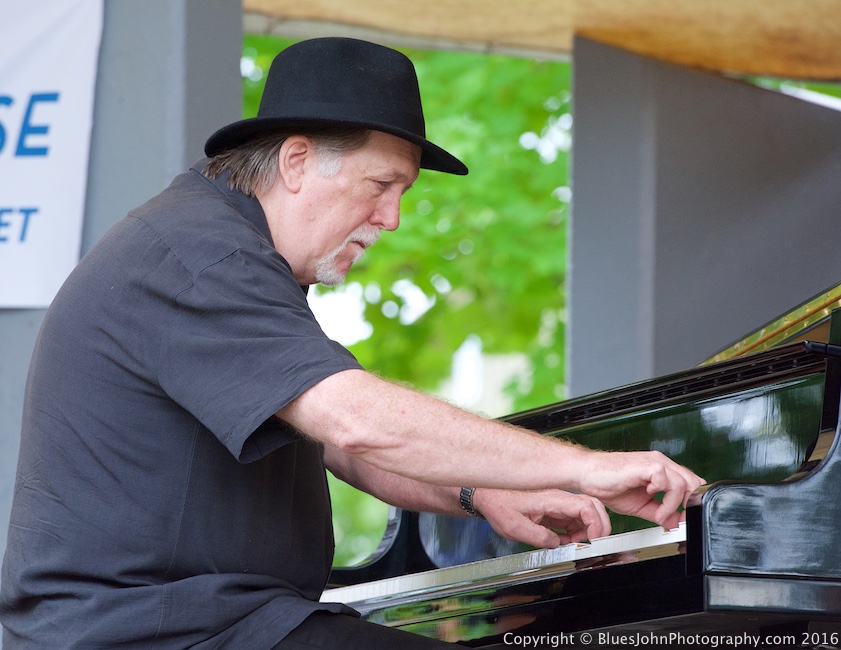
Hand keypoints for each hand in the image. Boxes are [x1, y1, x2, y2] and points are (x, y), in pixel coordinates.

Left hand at [471, 488, 611, 548]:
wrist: (485, 494)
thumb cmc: (497, 503)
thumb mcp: (515, 526)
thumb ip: (539, 537)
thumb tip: (557, 545)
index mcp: (552, 498)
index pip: (587, 506)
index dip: (597, 525)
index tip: (594, 541)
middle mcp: (558, 498)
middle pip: (592, 507)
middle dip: (598, 527)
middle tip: (592, 545)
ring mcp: (555, 503)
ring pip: (584, 514)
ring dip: (586, 531)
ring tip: (574, 545)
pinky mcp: (551, 509)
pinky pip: (571, 519)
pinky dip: (574, 532)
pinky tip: (564, 541)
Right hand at [575, 450, 704, 528]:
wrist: (586, 474)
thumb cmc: (607, 484)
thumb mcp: (639, 505)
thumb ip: (659, 512)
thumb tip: (675, 522)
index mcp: (660, 471)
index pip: (690, 482)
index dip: (691, 502)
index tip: (683, 519)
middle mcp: (660, 464)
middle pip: (693, 481)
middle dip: (688, 504)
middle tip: (676, 520)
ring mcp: (653, 462)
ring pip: (683, 481)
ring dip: (674, 504)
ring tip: (659, 515)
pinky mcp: (645, 464)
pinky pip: (666, 479)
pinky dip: (663, 495)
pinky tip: (651, 499)